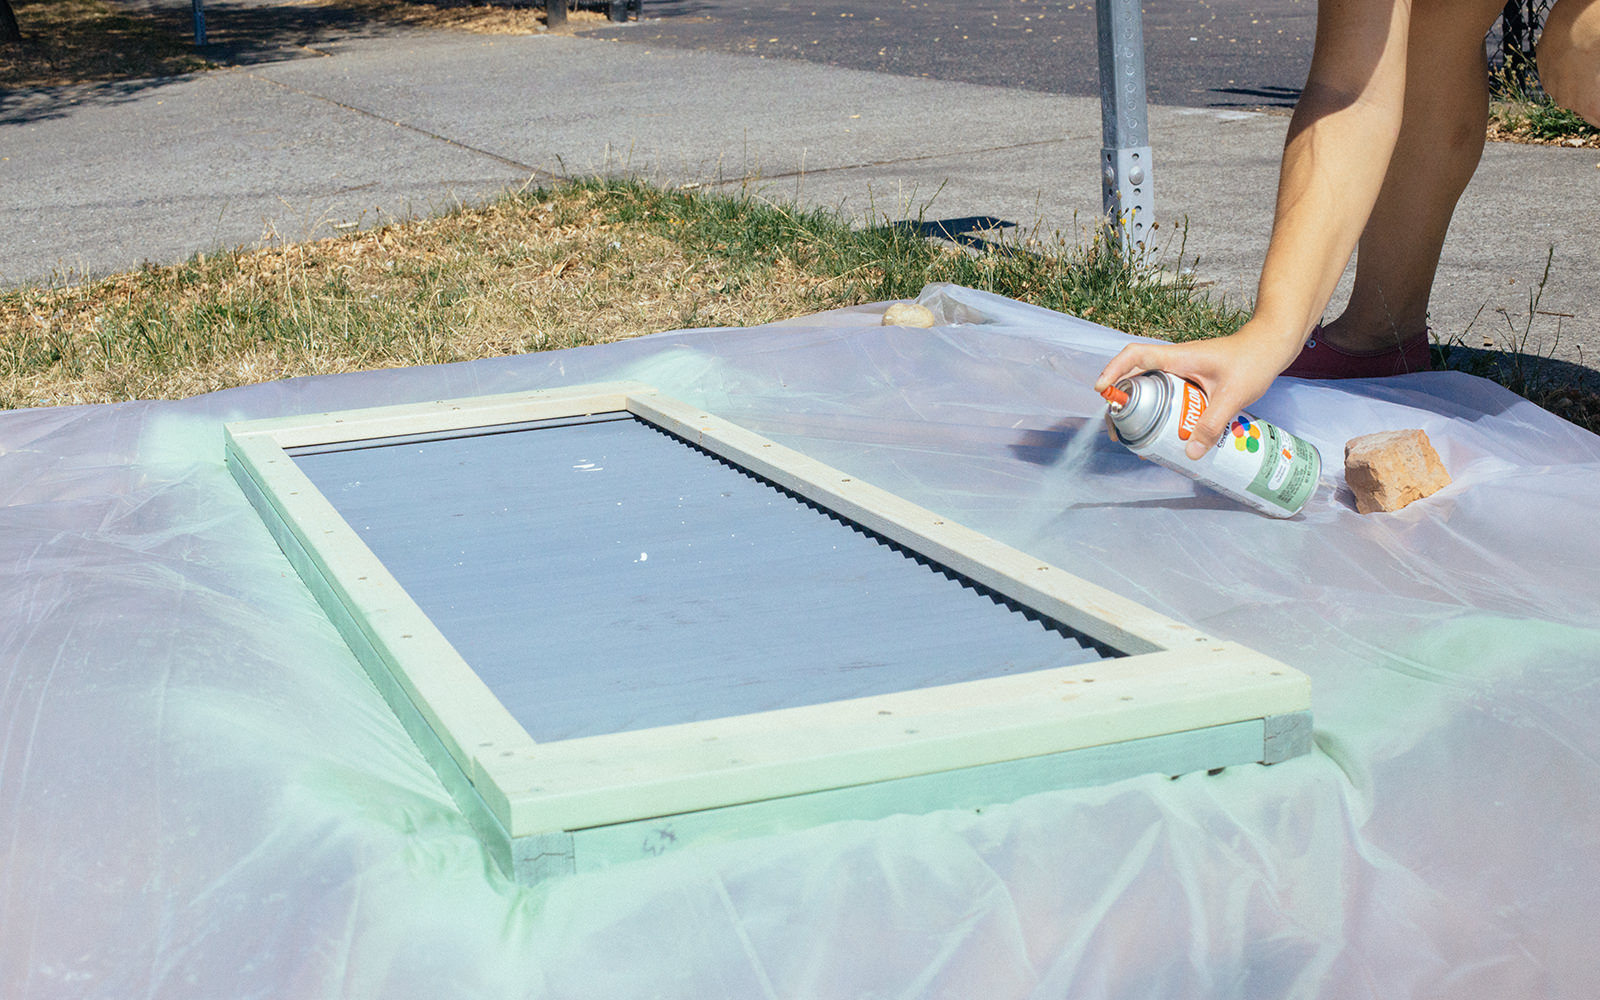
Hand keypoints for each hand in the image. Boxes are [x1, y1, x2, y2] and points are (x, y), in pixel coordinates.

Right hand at [1093, 320, 1304, 459]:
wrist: (1271, 345)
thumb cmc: (1253, 360)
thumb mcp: (1232, 395)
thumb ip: (1211, 424)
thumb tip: (1190, 454)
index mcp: (1177, 358)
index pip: (1135, 356)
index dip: (1114, 370)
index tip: (1102, 390)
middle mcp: (1174, 362)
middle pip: (1134, 377)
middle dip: (1120, 402)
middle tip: (1117, 430)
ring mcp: (1182, 371)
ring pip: (1150, 388)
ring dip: (1139, 409)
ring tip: (1136, 436)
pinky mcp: (1191, 380)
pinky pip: (1167, 395)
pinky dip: (1160, 411)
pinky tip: (1166, 433)